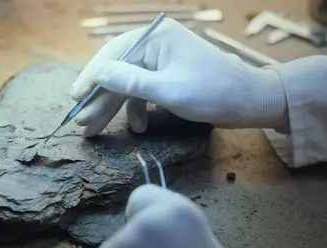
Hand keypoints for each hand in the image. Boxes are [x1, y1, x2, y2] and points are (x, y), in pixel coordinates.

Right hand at [71, 18, 287, 136]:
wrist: (251, 102)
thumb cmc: (214, 93)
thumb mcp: (169, 91)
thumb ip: (131, 83)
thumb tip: (98, 75)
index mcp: (156, 37)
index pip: (113, 54)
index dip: (91, 77)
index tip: (74, 98)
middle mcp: (156, 44)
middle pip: (117, 71)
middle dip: (99, 99)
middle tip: (81, 123)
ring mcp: (161, 60)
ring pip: (127, 83)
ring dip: (112, 108)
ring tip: (95, 130)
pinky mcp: (167, 75)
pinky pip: (142, 90)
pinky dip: (136, 109)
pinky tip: (137, 127)